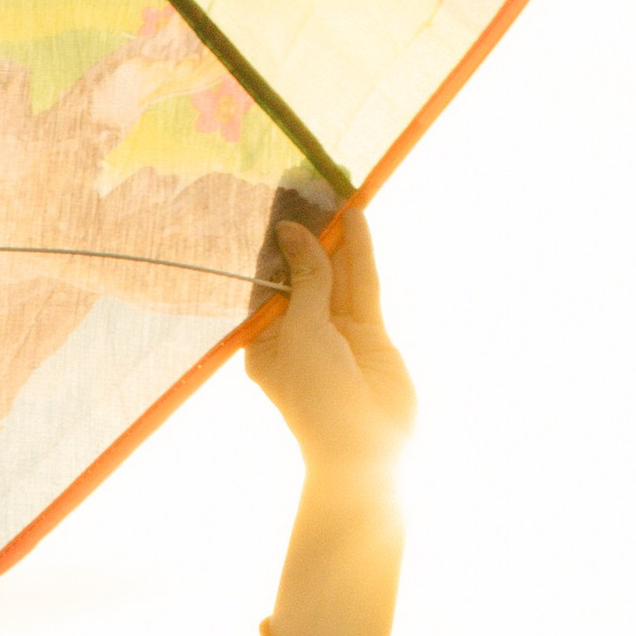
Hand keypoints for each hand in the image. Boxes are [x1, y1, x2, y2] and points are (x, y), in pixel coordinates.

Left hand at [246, 206, 415, 484]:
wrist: (363, 449)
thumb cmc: (317, 397)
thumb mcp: (303, 330)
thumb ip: (305, 279)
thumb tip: (292, 232)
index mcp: (266, 343)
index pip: (266, 285)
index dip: (272, 248)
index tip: (272, 205)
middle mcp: (299, 335)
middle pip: (303, 275)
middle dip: (305, 236)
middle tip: (304, 186)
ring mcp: (336, 333)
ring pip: (336, 275)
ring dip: (336, 238)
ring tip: (333, 191)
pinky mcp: (368, 333)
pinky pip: (362, 285)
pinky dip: (360, 252)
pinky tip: (356, 218)